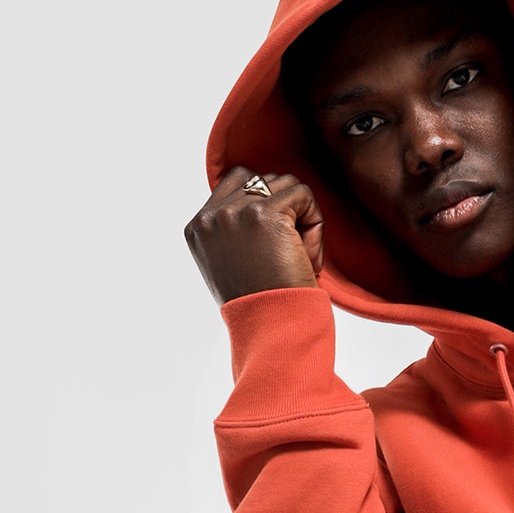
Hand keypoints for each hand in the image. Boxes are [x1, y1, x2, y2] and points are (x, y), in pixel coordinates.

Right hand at [184, 165, 323, 304]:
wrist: (273, 331)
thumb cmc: (263, 309)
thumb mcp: (232, 267)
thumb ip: (235, 232)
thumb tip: (262, 199)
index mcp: (198, 228)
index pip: (235, 184)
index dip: (265, 206)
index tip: (273, 246)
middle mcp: (211, 217)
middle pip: (261, 180)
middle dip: (284, 211)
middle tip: (290, 253)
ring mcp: (235, 212)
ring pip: (285, 185)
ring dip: (302, 220)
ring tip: (299, 258)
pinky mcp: (264, 213)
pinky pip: (303, 195)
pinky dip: (315, 225)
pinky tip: (309, 258)